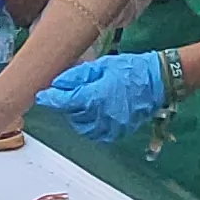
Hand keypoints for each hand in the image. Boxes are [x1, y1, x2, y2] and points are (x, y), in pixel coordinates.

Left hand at [42, 50, 170, 140]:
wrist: (157, 81)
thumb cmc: (131, 69)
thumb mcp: (101, 66)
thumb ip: (78, 77)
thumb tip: (58, 84)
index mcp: (97, 96)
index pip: (65, 101)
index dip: (51, 99)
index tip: (42, 96)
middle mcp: (102, 115)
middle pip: (72, 115)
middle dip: (67, 105)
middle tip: (70, 92)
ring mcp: (111, 126)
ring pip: (83, 127)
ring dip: (78, 116)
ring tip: (85, 101)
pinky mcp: (119, 131)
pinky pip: (98, 133)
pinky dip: (92, 124)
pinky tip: (96, 112)